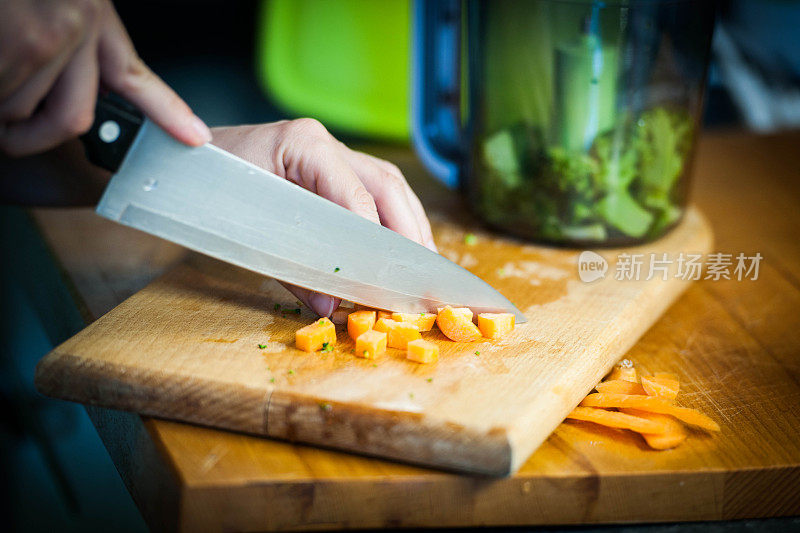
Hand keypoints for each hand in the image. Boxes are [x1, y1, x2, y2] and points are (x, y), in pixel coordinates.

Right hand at [0, 0, 210, 155]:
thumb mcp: (59, 1)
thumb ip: (67, 40)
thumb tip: (53, 92)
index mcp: (90, 13)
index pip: (135, 76)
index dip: (168, 113)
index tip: (195, 136)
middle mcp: (79, 26)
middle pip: (72, 120)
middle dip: (33, 139)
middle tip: (10, 137)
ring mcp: (49, 37)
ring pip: (21, 110)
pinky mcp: (21, 42)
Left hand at [211, 119, 436, 316]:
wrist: (176, 164)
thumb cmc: (203, 189)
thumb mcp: (244, 230)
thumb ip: (290, 269)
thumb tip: (330, 308)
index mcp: (304, 145)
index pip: (356, 193)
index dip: (376, 236)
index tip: (389, 273)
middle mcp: (324, 144)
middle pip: (385, 184)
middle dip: (409, 231)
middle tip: (423, 272)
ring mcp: (328, 153)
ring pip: (387, 185)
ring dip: (409, 225)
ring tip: (422, 263)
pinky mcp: (327, 169)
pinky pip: (372, 190)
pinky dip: (392, 220)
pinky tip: (401, 246)